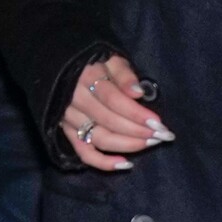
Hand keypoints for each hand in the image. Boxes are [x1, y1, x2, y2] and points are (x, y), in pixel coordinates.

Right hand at [59, 55, 172, 172]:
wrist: (59, 62)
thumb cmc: (94, 60)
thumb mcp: (110, 57)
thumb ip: (124, 74)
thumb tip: (138, 93)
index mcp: (87, 78)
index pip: (114, 100)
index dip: (136, 114)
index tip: (158, 123)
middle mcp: (74, 101)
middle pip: (109, 122)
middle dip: (138, 131)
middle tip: (162, 135)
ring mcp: (68, 118)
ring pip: (99, 138)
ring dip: (127, 145)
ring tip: (150, 143)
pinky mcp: (66, 131)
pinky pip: (83, 152)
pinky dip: (102, 162)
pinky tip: (125, 164)